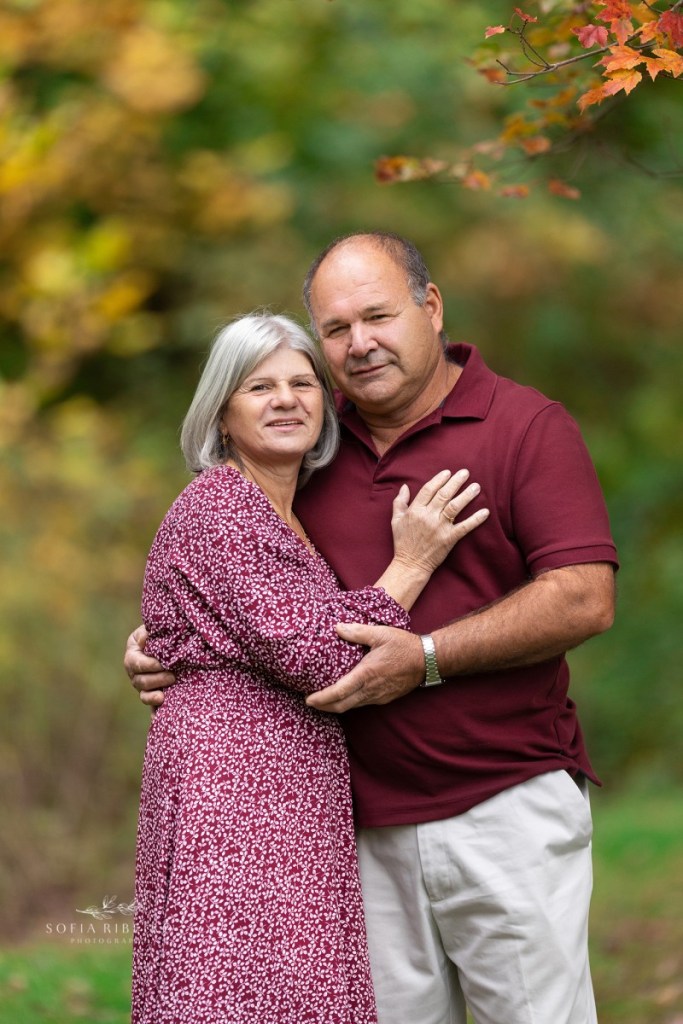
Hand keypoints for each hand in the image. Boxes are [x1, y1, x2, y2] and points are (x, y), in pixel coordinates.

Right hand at [124, 625, 174, 706]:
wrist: (174, 641)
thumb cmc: (164, 632)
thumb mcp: (154, 628)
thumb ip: (151, 632)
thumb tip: (148, 636)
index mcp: (133, 654)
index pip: (136, 663)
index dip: (148, 665)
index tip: (163, 663)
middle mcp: (135, 672)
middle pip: (140, 681)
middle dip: (156, 680)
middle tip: (173, 676)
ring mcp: (144, 686)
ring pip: (144, 695)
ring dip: (153, 696)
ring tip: (164, 695)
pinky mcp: (155, 694)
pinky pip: (153, 707)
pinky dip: (155, 714)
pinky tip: (158, 720)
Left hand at [305, 624, 423, 712]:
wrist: (428, 660)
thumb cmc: (403, 646)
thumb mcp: (380, 634)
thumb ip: (357, 632)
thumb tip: (337, 628)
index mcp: (366, 674)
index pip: (339, 692)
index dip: (321, 698)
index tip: (308, 699)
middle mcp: (371, 690)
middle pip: (342, 706)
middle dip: (324, 706)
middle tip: (310, 702)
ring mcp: (378, 697)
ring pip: (352, 707)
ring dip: (336, 705)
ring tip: (323, 700)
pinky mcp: (385, 698)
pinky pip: (362, 704)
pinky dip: (349, 703)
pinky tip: (345, 695)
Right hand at [391, 469, 487, 573]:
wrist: (410, 564)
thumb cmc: (402, 542)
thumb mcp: (396, 520)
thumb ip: (399, 502)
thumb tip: (404, 487)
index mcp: (415, 510)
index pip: (429, 489)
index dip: (439, 479)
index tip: (448, 472)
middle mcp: (428, 516)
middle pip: (444, 494)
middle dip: (456, 482)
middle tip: (466, 472)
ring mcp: (439, 527)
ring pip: (455, 507)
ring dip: (467, 495)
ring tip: (476, 486)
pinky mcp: (449, 539)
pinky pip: (465, 527)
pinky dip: (476, 519)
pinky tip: (485, 512)